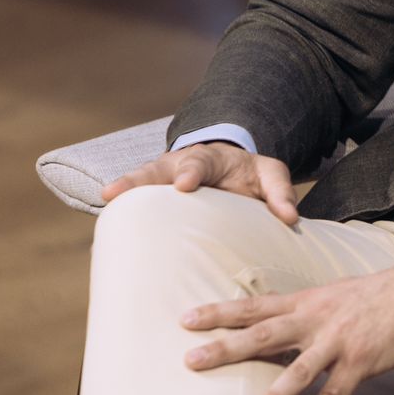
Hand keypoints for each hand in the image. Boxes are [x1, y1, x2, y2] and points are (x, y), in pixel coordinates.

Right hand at [103, 142, 299, 223]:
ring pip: (138, 185)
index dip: (190, 171)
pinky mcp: (156, 202)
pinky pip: (137, 208)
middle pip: (154, 170)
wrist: (232, 173)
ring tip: (103, 203)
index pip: (198, 162)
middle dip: (136, 180)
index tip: (184, 184)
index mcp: (209, 159)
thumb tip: (289, 217)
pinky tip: (107, 235)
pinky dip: (122, 217)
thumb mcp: (270, 175)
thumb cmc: (250, 175)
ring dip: (121, 194)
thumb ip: (280, 192)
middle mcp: (178, 167)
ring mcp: (162, 184)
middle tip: (115, 192)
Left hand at [182, 256, 393, 394]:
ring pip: (301, 371)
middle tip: (191, 361)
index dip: (220, 312)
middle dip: (227, 348)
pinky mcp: (362, 363)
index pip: (256, 306)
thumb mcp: (333, 294)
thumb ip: (304, 311)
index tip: (185, 320)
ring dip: (275, 394)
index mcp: (307, 302)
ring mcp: (339, 343)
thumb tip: (275, 324)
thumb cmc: (376, 295)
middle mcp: (317, 321)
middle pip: (264, 335)